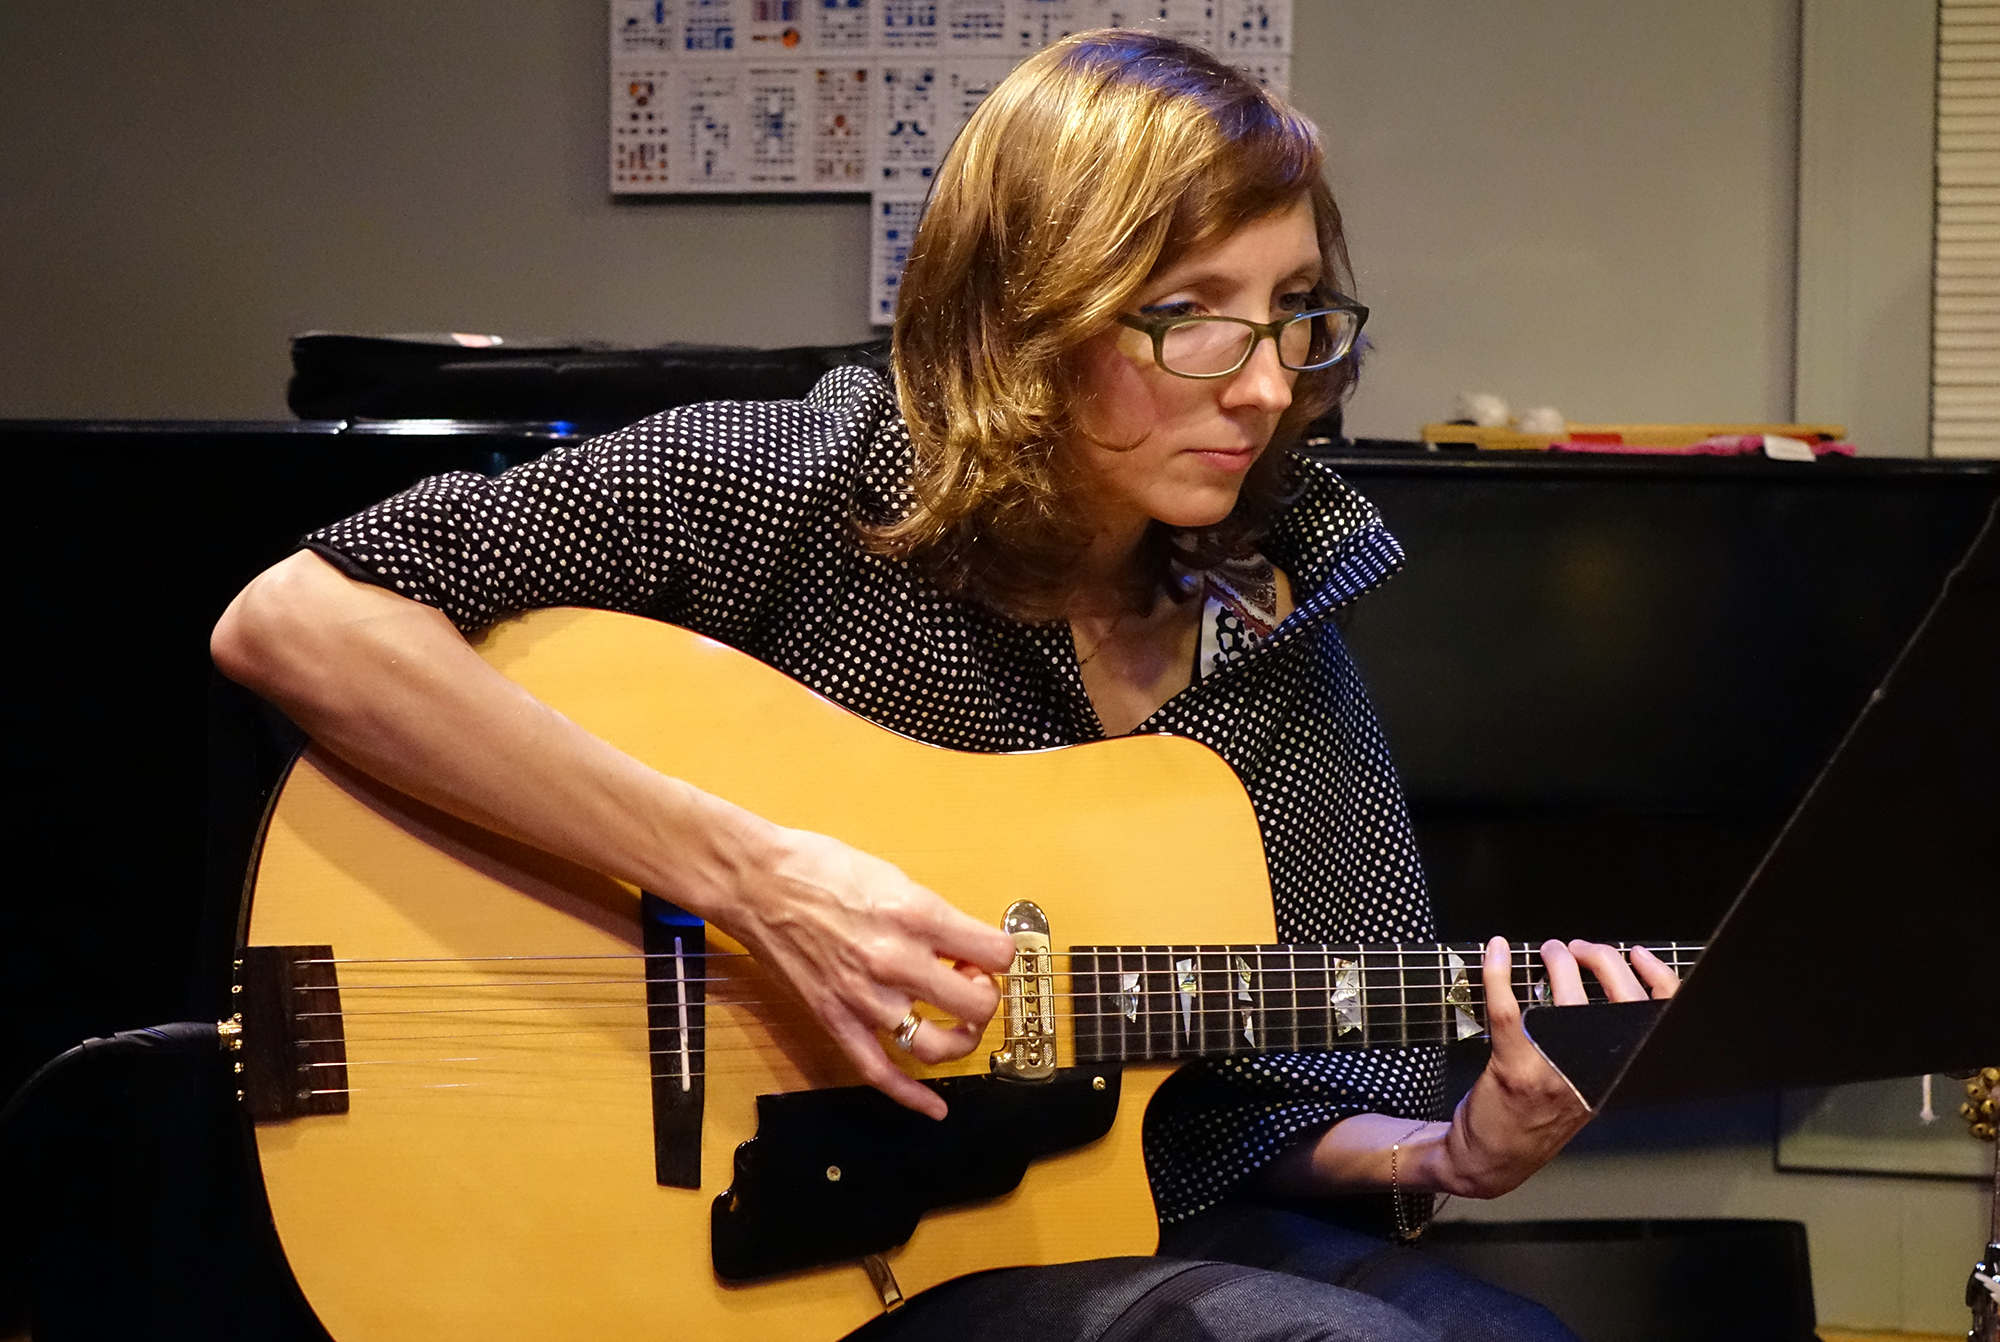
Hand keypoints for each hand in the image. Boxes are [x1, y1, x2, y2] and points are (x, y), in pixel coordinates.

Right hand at [719, 822, 1016, 1120]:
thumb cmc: (820, 869)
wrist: (757, 882)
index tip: (990, 954)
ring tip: (953, 1019)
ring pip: (937, 1046)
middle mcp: (896, 960)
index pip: (995, 953)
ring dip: (960, 1039)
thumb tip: (964, 944)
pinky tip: (934, 1107)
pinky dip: (911, 1096)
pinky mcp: (836, 1019)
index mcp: (916, 915)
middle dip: (985, 996)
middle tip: (970, 981)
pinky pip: (879, 1071)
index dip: (1002, 956)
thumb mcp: (894, 877)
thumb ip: (933, 917)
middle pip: (977, 1004)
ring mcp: (865, 997)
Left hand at [1425, 938, 1679, 1197]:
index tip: (1637, 955)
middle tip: (1576, 949)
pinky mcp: (1514, 1070)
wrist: (1489, 1162)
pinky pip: (1509, 1010)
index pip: (1654, 1023)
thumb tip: (1593, 987)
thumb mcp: (1580, 1091)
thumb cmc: (1532, 1122)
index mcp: (1612, 1077)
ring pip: (1566, 1000)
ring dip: (1558, 962)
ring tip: (1549, 952)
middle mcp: (1592, 1076)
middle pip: (1616, 1001)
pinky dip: (1498, 974)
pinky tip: (1497, 953)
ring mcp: (1554, 1073)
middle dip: (1599, 960)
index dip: (1655, 980)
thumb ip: (1592, 1051)